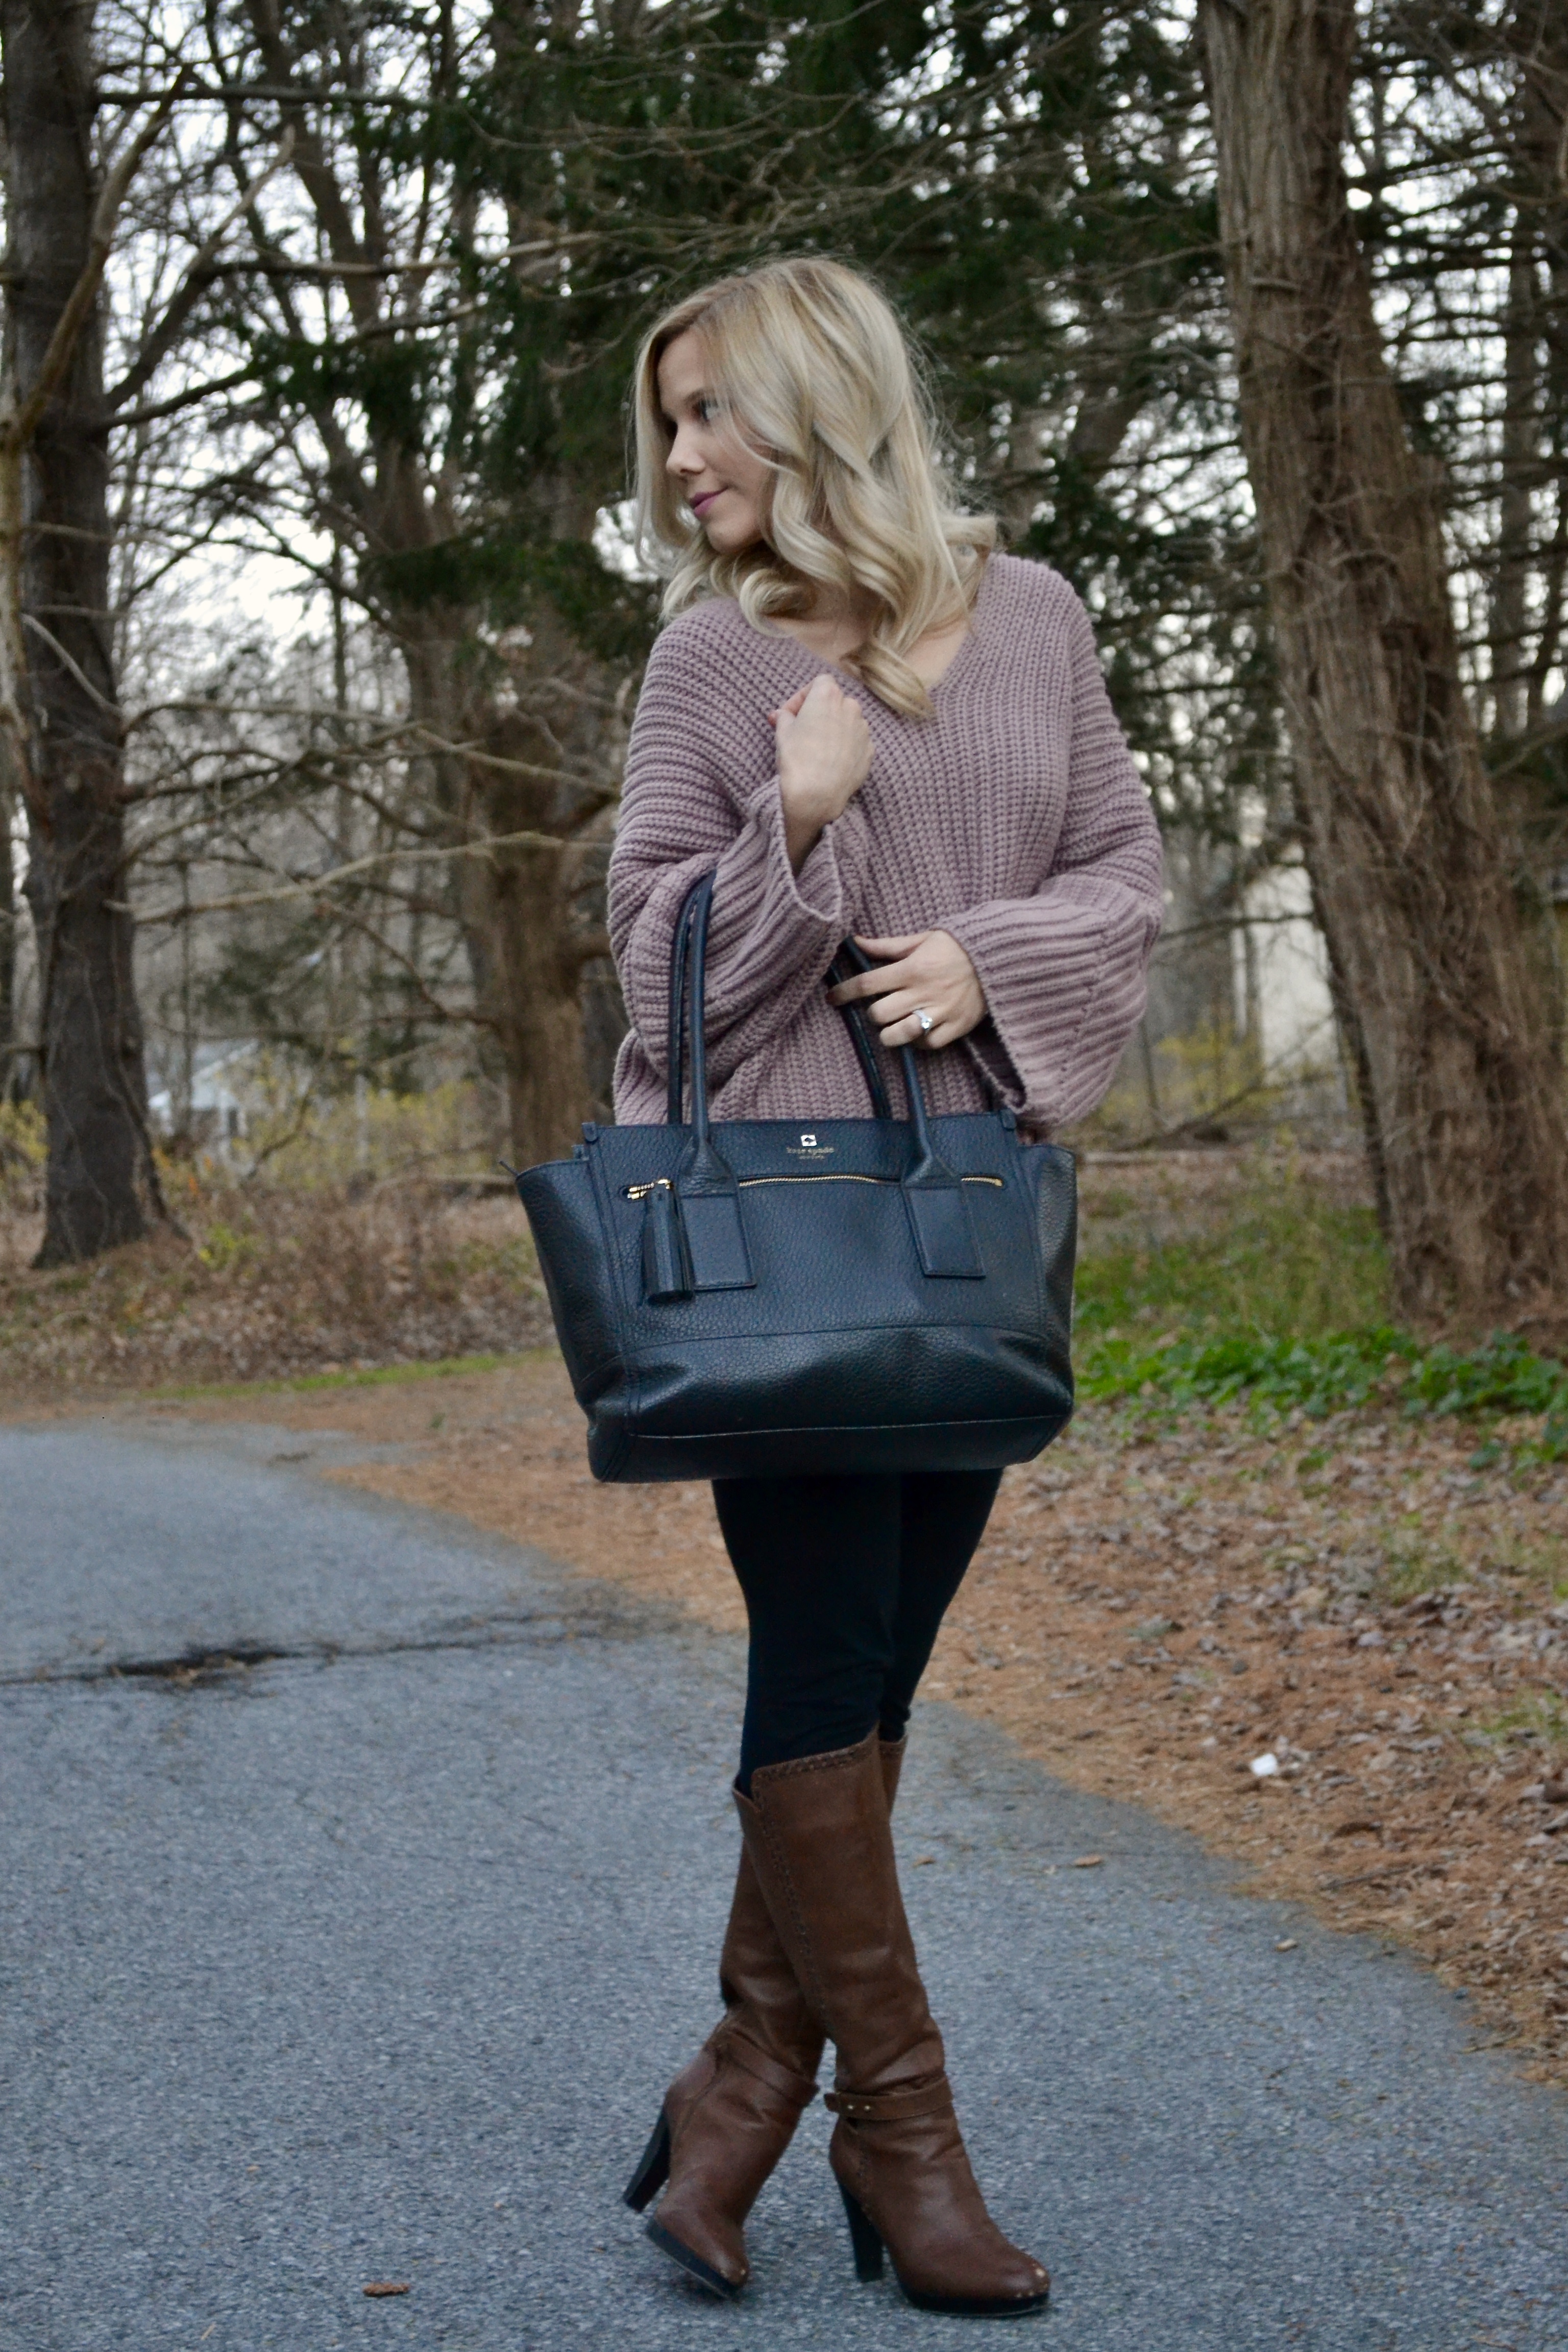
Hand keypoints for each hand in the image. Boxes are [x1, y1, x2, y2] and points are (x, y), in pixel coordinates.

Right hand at [769, 675, 872, 872]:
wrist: (816, 794)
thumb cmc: (797, 758)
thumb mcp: (782, 732)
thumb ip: (784, 716)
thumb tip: (782, 715)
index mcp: (829, 695)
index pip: (819, 682)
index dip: (803, 696)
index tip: (790, 714)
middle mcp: (851, 707)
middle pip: (835, 702)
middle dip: (819, 713)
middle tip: (802, 730)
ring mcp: (863, 730)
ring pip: (847, 722)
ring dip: (833, 729)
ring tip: (817, 748)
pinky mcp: (870, 751)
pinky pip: (856, 742)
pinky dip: (844, 746)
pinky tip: (830, 761)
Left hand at [827, 928, 985, 1050]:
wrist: (998, 957)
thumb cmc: (956, 947)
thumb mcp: (922, 940)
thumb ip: (888, 946)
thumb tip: (856, 942)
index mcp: (911, 969)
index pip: (867, 984)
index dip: (844, 992)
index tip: (832, 998)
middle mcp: (923, 992)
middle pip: (879, 1014)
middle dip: (873, 1014)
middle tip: (879, 1009)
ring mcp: (940, 1012)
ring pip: (900, 1034)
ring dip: (890, 1034)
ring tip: (892, 1027)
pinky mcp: (956, 1027)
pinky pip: (928, 1044)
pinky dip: (918, 1042)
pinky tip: (917, 1032)